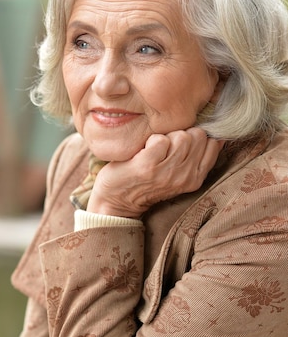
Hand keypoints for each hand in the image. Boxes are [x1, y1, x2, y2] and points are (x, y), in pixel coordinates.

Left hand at [87, 127, 223, 217]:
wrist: (118, 201)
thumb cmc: (148, 182)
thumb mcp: (179, 175)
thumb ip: (198, 157)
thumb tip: (217, 136)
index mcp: (196, 178)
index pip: (212, 143)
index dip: (196, 136)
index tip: (180, 145)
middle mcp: (185, 177)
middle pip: (198, 135)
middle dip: (181, 134)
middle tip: (165, 149)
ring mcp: (167, 172)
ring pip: (181, 135)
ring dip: (166, 137)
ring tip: (154, 152)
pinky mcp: (148, 166)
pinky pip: (160, 139)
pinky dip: (150, 140)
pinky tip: (143, 153)